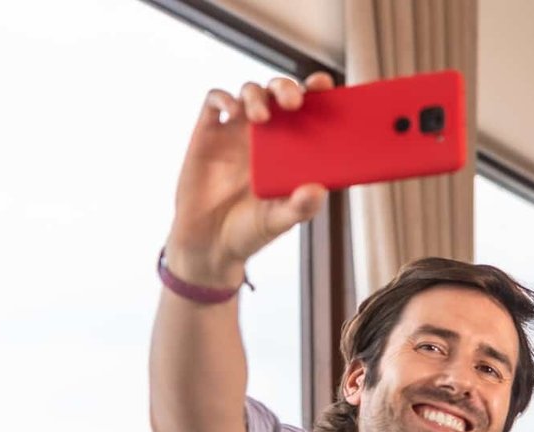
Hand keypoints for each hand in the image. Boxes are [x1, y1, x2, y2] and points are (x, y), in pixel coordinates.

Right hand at [163, 73, 332, 287]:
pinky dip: (225, 98)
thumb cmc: (250, 231)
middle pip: (278, 93)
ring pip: (249, 91)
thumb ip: (300, 208)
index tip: (325, 85)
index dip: (317, 93)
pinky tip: (233, 112)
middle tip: (293, 102)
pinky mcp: (208, 134)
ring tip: (261, 117)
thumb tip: (319, 190)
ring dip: (257, 95)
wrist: (209, 243)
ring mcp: (236, 132)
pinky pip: (215, 101)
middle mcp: (267, 136)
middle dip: (287, 87)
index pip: (309, 111)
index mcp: (292, 150)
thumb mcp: (278, 222)